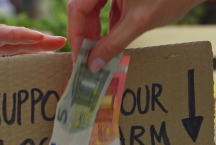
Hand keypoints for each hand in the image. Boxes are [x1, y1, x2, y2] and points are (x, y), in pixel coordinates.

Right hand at [66, 0, 204, 71]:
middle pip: (82, 9)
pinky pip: (107, 8)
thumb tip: (93, 65)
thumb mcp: (139, 23)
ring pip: (93, 10)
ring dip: (96, 32)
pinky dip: (108, 26)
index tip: (79, 57)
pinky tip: (111, 42)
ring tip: (99, 54)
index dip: (76, 35)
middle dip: (85, 35)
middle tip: (87, 59)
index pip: (77, 9)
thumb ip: (114, 43)